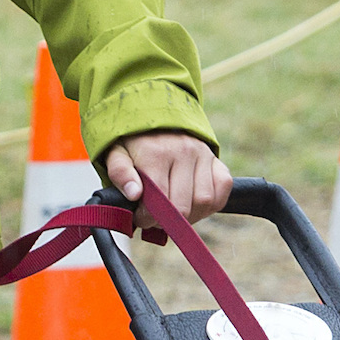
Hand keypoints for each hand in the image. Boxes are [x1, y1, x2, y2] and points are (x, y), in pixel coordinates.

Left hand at [106, 132, 231, 226]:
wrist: (155, 118)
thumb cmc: (133, 143)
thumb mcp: (116, 154)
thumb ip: (120, 173)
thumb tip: (134, 194)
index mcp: (157, 153)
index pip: (159, 201)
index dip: (148, 218)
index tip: (140, 218)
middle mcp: (184, 152)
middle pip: (183, 206)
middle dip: (167, 221)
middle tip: (156, 218)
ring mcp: (203, 155)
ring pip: (205, 201)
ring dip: (190, 216)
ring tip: (174, 212)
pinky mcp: (217, 160)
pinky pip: (223, 189)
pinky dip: (212, 204)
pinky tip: (194, 204)